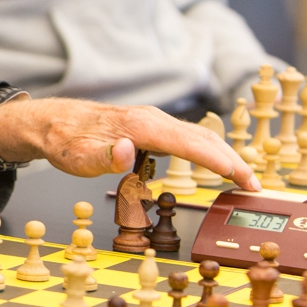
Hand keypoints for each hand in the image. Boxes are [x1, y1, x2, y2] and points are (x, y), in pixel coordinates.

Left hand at [0, 95, 259, 190]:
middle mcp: (152, 119)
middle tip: (255, 187)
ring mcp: (153, 120)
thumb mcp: (78, 157)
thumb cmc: (65, 142)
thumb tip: (128, 151)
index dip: (218, 162)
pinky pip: (188, 137)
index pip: (190, 145)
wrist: (52, 122)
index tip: (241, 178)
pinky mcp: (150, 125)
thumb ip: (104, 157)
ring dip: (225, 155)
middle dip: (232, 162)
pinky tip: (217, 161)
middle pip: (202, 139)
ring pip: (198, 136)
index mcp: (141, 127)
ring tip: (246, 178)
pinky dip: (209, 149)